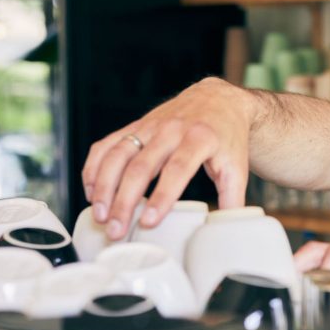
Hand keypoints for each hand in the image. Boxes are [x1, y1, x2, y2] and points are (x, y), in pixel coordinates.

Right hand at [81, 77, 253, 239]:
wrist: (218, 100)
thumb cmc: (227, 137)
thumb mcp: (237, 165)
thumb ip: (233, 198)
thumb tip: (226, 229)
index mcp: (200, 138)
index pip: (177, 169)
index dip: (162, 196)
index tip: (148, 221)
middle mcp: (171, 129)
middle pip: (141, 166)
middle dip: (125, 200)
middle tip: (116, 229)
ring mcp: (149, 126)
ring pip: (117, 155)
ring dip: (103, 186)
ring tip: (100, 215)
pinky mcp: (134, 126)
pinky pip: (106, 145)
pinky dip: (94, 167)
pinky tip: (91, 191)